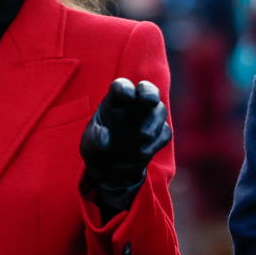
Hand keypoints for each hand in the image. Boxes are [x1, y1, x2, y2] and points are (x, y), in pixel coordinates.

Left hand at [80, 78, 171, 213]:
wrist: (111, 168)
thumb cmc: (98, 149)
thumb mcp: (90, 145)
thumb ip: (94, 139)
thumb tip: (104, 137)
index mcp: (114, 101)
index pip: (121, 86)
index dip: (125, 88)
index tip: (128, 96)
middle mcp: (133, 105)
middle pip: (147, 89)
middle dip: (150, 92)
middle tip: (150, 100)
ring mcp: (148, 117)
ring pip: (160, 110)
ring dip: (153, 123)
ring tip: (140, 137)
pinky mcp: (159, 132)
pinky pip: (165, 132)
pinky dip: (156, 142)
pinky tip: (142, 152)